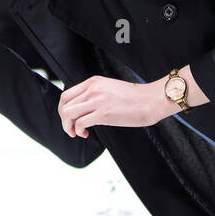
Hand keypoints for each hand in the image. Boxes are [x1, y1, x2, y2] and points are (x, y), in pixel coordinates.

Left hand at [59, 68, 204, 137]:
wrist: (150, 101)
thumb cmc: (134, 98)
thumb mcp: (109, 88)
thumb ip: (95, 94)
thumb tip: (84, 108)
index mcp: (93, 82)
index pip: (66, 95)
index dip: (63, 109)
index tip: (70, 118)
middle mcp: (92, 89)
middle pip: (64, 105)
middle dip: (63, 120)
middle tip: (71, 128)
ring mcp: (97, 101)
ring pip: (68, 114)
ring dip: (68, 126)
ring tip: (76, 132)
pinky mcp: (103, 113)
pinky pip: (80, 123)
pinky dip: (78, 131)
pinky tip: (86, 133)